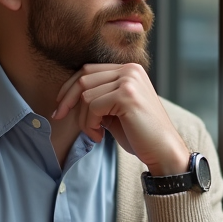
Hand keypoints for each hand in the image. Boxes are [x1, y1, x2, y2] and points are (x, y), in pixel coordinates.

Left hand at [53, 63, 189, 175]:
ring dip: (82, 119)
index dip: (69, 87)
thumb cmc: (139, 134)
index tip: (60, 106)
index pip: (89, 70)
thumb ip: (98, 98)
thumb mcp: (114, 111)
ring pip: (86, 95)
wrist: (163, 151)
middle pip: (84, 78)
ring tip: (95, 133)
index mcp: (129, 70)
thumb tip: (66, 97)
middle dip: (68, 100)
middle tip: (59, 117)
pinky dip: (89, 125)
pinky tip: (99, 136)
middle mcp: (130, 70)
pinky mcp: (126, 95)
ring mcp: (129, 81)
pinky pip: (92, 107)